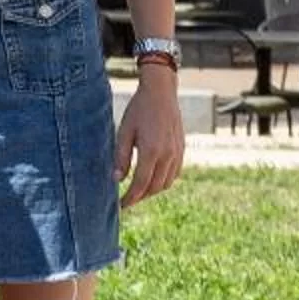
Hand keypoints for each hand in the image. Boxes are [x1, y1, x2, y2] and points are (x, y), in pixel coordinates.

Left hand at [117, 71, 186, 206]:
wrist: (161, 93)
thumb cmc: (139, 110)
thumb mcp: (124, 132)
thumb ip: (121, 157)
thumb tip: (116, 179)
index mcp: (151, 152)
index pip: (140, 184)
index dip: (130, 198)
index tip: (121, 206)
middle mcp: (167, 155)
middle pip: (154, 187)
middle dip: (140, 197)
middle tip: (127, 201)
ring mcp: (177, 153)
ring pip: (166, 183)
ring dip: (152, 191)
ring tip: (138, 192)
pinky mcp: (182, 149)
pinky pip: (174, 173)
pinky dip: (163, 181)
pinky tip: (152, 179)